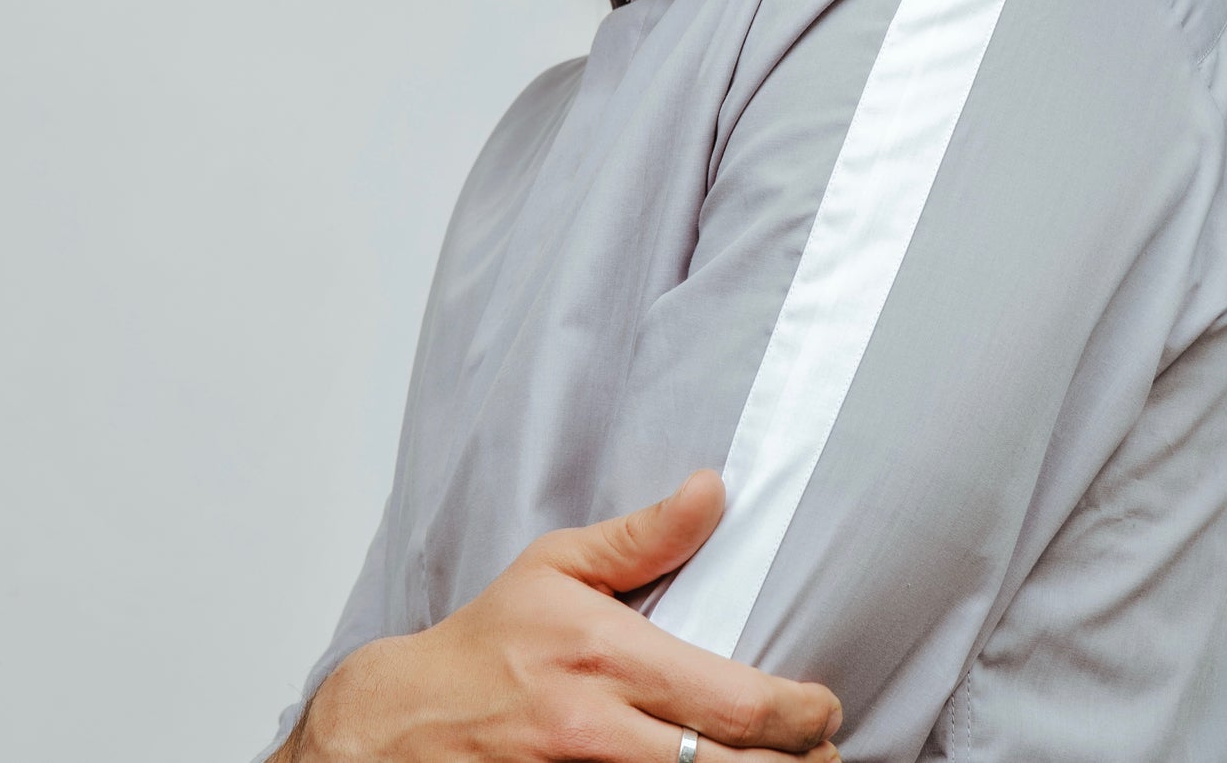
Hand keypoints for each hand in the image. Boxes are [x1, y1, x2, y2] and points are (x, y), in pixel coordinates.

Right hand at [296, 469, 843, 762]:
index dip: (799, 716)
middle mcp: (598, 734)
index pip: (733, 703)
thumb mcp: (556, 566)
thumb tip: (714, 489)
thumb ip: (644, 536)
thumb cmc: (488, 643)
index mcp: (606, 658)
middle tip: (826, 755)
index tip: (825, 709)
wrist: (400, 724)